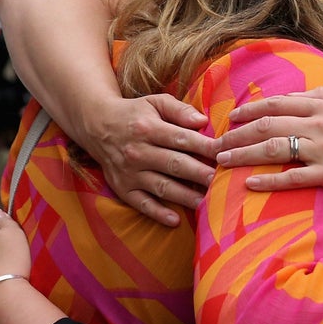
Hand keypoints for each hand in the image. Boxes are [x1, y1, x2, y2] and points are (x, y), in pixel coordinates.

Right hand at [75, 95, 217, 225]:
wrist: (97, 126)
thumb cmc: (136, 114)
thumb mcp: (155, 102)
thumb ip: (180, 110)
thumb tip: (203, 121)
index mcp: (148, 128)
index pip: (182, 139)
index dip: (206, 147)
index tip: (226, 153)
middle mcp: (138, 152)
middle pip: (175, 165)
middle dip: (200, 174)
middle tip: (222, 181)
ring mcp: (129, 172)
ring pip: (161, 186)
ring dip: (185, 196)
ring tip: (207, 203)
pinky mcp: (122, 188)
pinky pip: (141, 203)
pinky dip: (157, 213)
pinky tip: (175, 220)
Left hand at [217, 88, 322, 195]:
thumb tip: (294, 96)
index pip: (277, 105)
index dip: (249, 110)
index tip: (231, 118)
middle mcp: (320, 125)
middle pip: (267, 126)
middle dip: (236, 135)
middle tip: (215, 145)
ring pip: (273, 149)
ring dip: (243, 155)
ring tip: (222, 163)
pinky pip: (293, 178)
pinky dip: (268, 181)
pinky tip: (249, 184)